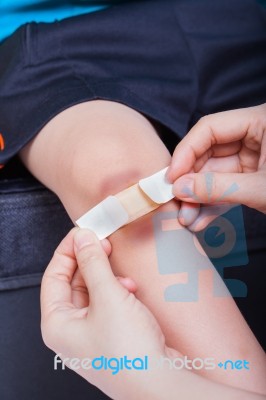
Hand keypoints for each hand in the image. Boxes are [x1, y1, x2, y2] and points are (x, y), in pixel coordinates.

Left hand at [41, 228, 264, 399]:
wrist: (161, 382)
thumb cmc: (129, 349)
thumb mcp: (108, 296)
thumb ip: (94, 263)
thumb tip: (82, 236)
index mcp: (57, 323)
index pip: (53, 276)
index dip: (67, 251)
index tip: (82, 232)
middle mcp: (70, 330)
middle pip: (73, 283)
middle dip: (90, 262)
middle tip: (104, 242)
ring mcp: (91, 333)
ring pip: (93, 292)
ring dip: (107, 277)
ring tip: (122, 274)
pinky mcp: (111, 334)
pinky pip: (108, 303)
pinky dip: (118, 292)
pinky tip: (131, 290)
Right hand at [167, 104, 265, 228]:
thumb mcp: (263, 189)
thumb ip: (219, 187)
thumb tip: (180, 188)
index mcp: (262, 121)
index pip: (210, 128)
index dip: (186, 153)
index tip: (171, 179)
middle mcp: (256, 134)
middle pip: (209, 152)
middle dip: (191, 181)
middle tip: (176, 204)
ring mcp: (255, 156)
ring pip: (216, 172)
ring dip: (200, 197)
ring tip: (187, 219)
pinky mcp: (256, 176)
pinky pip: (229, 186)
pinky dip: (215, 202)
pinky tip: (201, 219)